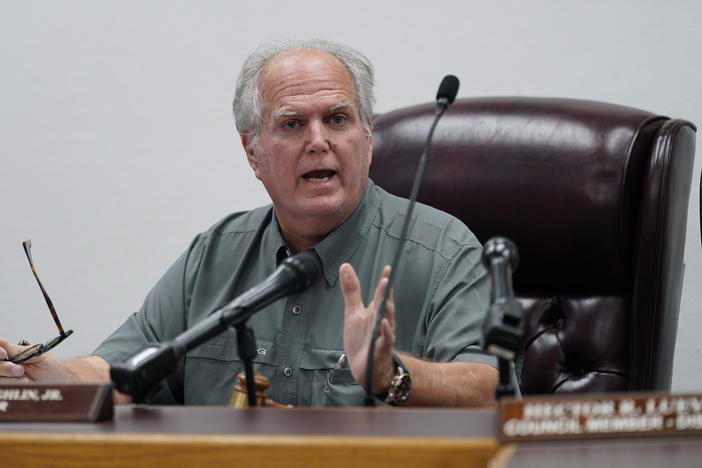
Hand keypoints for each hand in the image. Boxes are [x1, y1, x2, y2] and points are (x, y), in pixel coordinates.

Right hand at [0, 337, 67, 382]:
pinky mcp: (9, 389)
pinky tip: (23, 383)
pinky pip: (3, 387)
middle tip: (20, 370)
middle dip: (5, 367)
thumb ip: (19, 350)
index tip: (5, 354)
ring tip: (24, 376)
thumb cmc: (51, 367)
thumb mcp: (37, 354)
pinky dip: (12, 384)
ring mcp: (7, 378)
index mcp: (12, 354)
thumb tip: (2, 342)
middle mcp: (6, 365)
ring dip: (9, 376)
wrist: (61, 382)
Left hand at [339, 263, 395, 393]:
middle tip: (387, 280)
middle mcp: (381, 320)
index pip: (381, 294)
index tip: (388, 268)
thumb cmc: (361, 339)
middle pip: (385, 305)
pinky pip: (386, 339)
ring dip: (388, 311)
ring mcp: (382, 334)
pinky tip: (384, 323)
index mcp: (374, 311)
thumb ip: (351, 290)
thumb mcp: (353, 312)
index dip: (384, 281)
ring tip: (386, 300)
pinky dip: (386, 332)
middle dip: (386, 294)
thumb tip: (345, 266)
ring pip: (388, 321)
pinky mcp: (380, 349)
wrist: (364, 367)